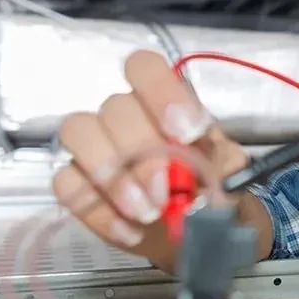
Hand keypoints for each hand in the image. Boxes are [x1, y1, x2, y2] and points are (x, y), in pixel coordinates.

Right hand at [52, 50, 247, 270]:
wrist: (198, 231)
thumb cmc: (214, 190)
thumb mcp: (231, 176)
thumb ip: (220, 170)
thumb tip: (199, 181)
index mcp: (167, 103)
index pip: (145, 68)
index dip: (160, 93)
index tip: (186, 133)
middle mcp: (127, 116)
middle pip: (115, 108)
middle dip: (142, 153)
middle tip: (166, 193)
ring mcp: (97, 147)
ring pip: (79, 133)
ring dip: (113, 177)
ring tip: (148, 213)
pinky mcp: (78, 184)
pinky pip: (66, 184)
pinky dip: (98, 210)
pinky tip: (131, 231)